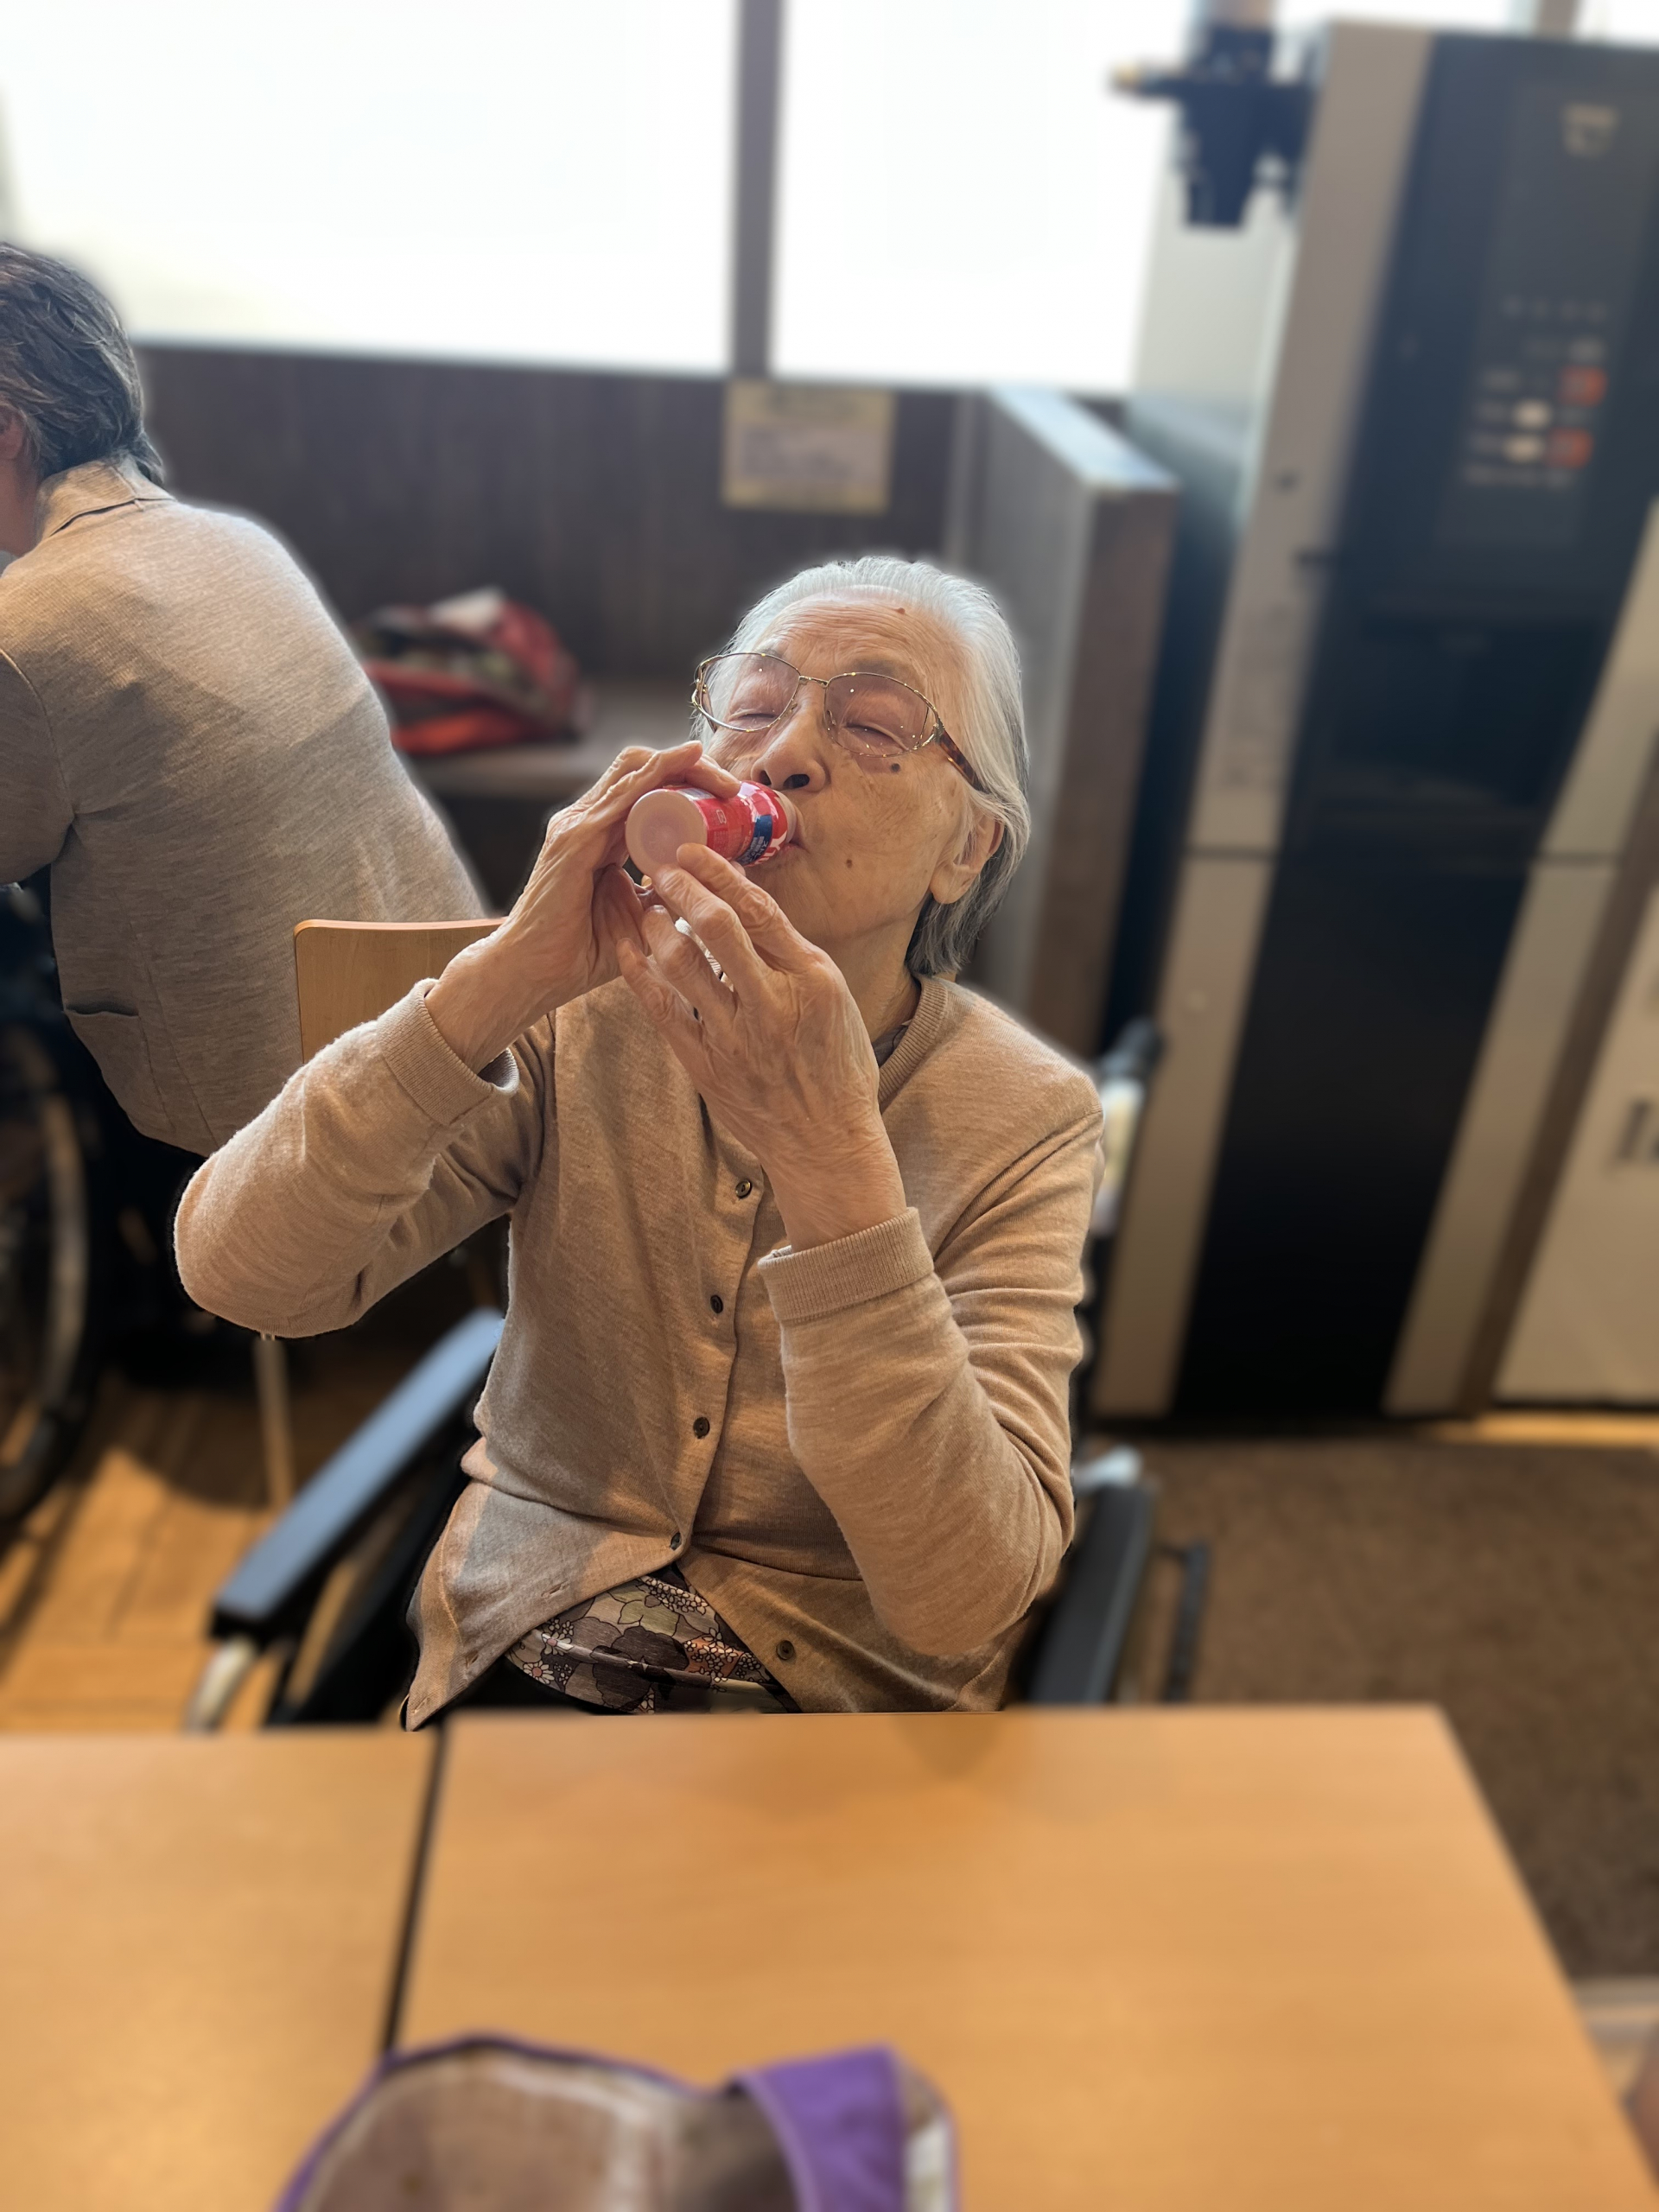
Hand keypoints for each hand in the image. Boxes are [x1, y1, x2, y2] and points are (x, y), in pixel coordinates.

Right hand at [426, 742, 738, 1069]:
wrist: (533, 974)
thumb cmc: (581, 953)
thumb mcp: (640, 919)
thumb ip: (666, 896)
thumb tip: (711, 881)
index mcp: (602, 837)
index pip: (646, 791)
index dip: (687, 784)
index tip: (729, 802)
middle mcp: (587, 821)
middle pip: (643, 770)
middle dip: (692, 769)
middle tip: (732, 789)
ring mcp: (577, 825)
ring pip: (635, 769)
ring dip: (683, 766)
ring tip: (722, 779)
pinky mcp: (575, 838)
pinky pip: (623, 792)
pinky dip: (658, 772)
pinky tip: (687, 762)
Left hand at [615, 844, 908, 1249]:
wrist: (825, 1142)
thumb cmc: (838, 1067)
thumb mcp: (836, 999)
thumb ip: (793, 954)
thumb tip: (750, 904)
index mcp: (811, 981)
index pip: (760, 910)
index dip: (720, 873)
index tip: (693, 850)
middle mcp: (771, 1005)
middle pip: (717, 928)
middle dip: (682, 888)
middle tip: (659, 867)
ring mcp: (734, 1037)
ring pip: (681, 964)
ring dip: (655, 923)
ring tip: (645, 902)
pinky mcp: (705, 1064)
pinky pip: (662, 1010)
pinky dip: (640, 973)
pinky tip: (627, 947)